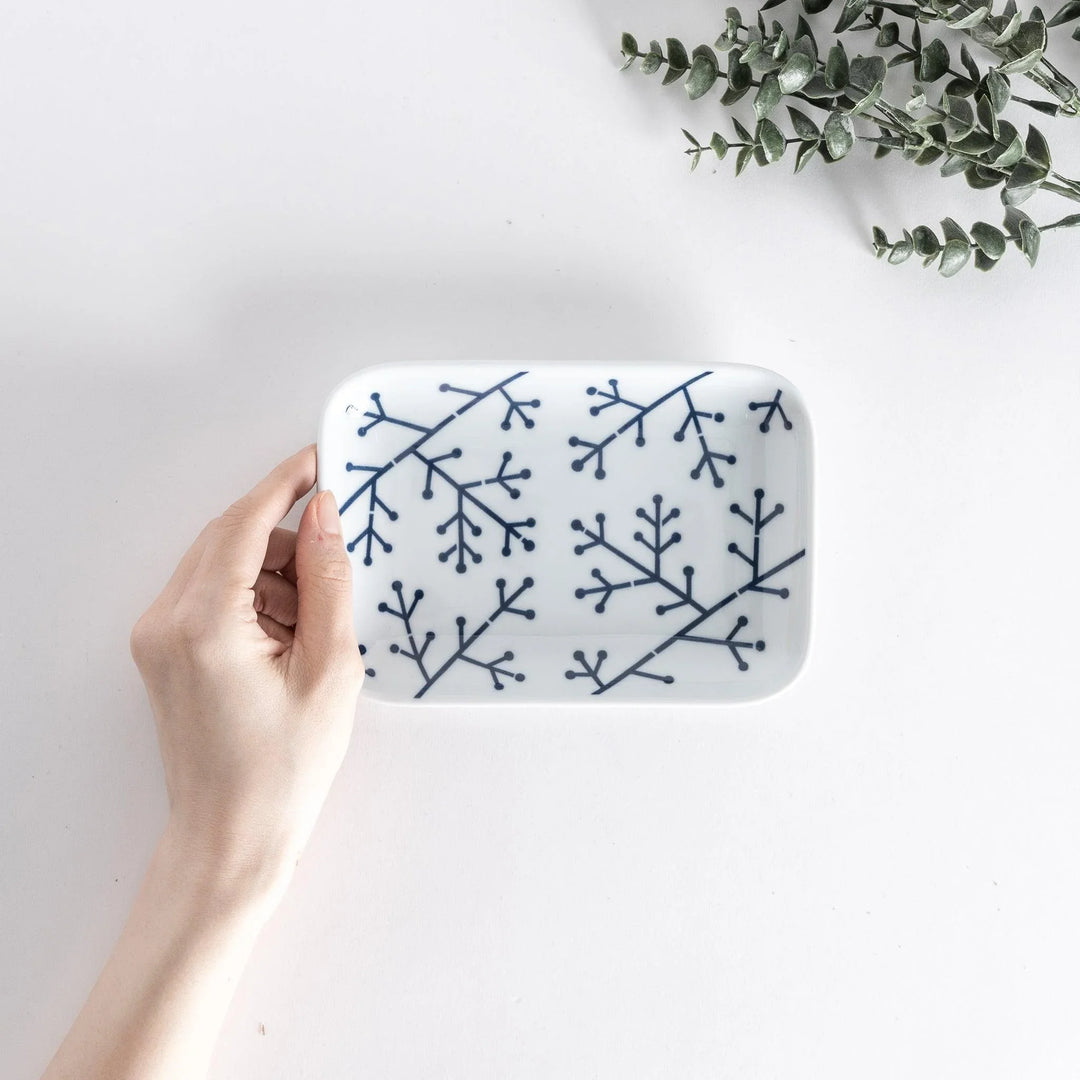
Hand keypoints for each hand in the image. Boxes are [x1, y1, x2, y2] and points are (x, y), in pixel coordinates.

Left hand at [130, 445, 363, 906]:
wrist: (232, 837)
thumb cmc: (285, 768)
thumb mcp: (329, 668)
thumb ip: (328, 581)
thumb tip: (326, 516)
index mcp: (204, 625)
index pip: (242, 524)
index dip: (284, 484)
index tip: (320, 461)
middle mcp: (165, 622)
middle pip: (226, 538)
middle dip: (284, 534)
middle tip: (336, 550)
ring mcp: (156, 638)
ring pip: (218, 564)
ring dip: (270, 570)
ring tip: (315, 619)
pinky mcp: (162, 652)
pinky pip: (209, 595)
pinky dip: (252, 596)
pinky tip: (289, 633)